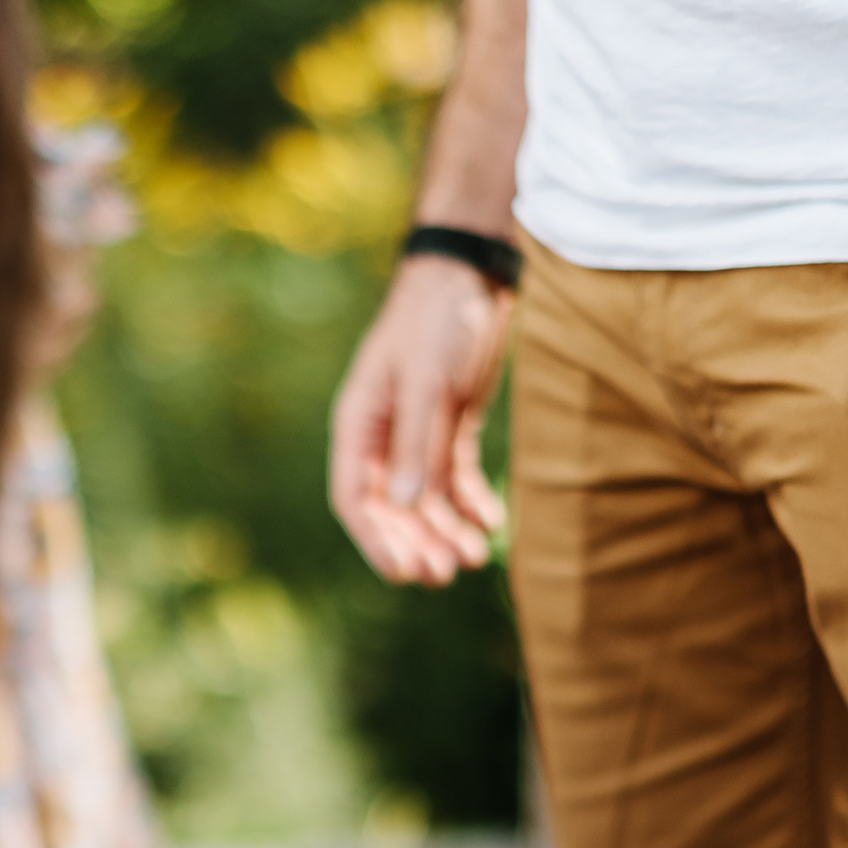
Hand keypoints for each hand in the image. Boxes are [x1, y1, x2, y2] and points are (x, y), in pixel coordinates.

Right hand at [329, 256, 511, 584]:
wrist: (471, 273)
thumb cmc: (437, 321)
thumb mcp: (427, 383)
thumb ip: (416, 444)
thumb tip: (406, 507)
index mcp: (360, 426)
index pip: (356, 499)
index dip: (376, 540)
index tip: (404, 572)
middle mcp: (384, 437)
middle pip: (393, 508)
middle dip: (417, 543)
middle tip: (446, 574)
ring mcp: (416, 433)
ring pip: (426, 499)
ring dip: (445, 531)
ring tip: (474, 558)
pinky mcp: (449, 425)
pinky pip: (454, 478)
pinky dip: (470, 503)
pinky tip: (490, 522)